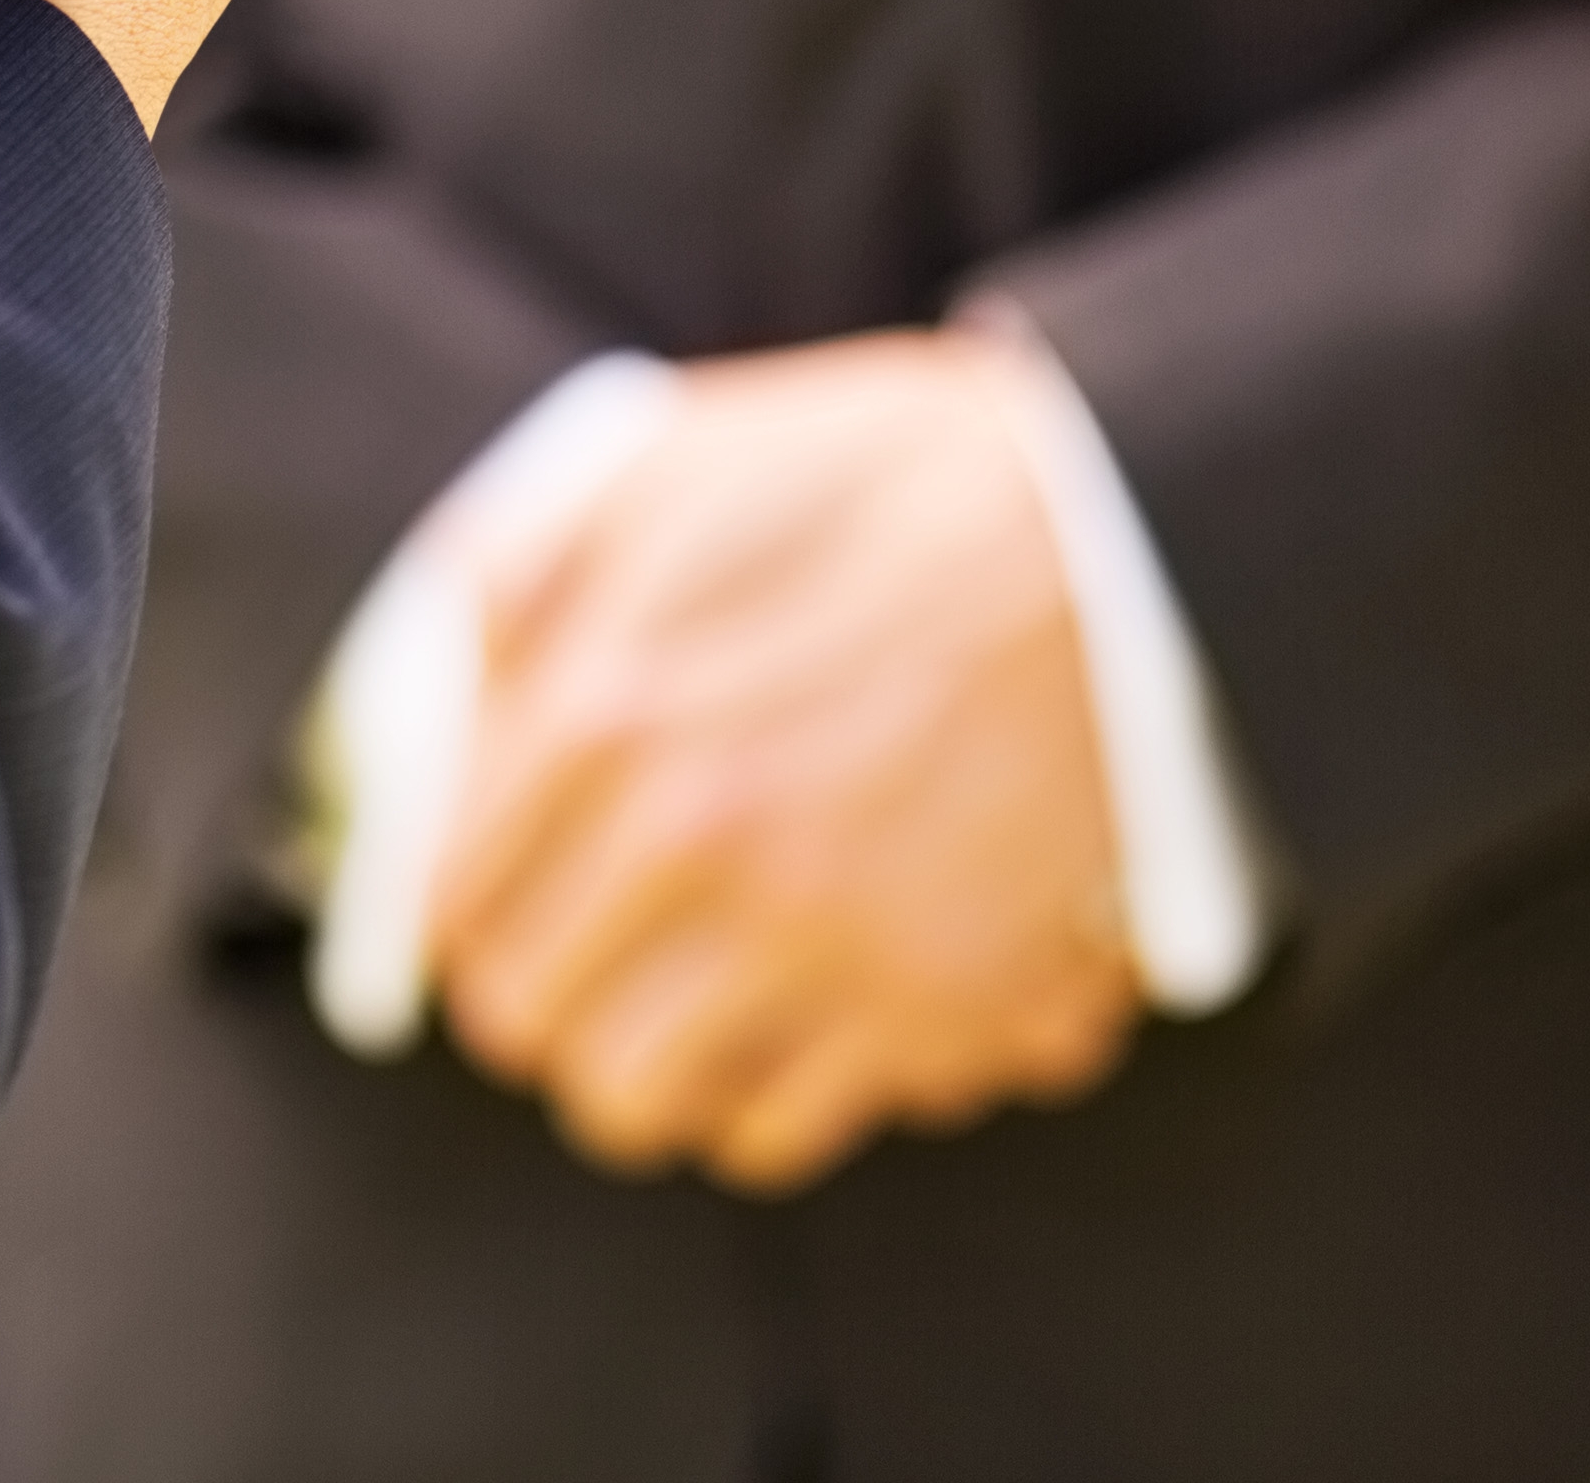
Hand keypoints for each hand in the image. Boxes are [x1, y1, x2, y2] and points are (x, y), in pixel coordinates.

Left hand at [430, 331, 1136, 1194]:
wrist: (1143, 537)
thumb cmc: (908, 478)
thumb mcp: (684, 460)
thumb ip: (531, 562)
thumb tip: (446, 670)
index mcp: (607, 710)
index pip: (453, 900)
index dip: (470, 910)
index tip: (510, 900)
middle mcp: (696, 843)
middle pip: (532, 1023)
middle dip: (552, 997)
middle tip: (599, 958)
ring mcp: (819, 938)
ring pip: (640, 1104)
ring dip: (651, 1062)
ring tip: (690, 1003)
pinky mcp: (935, 1007)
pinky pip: (786, 1130)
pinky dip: (781, 1092)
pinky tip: (806, 1012)